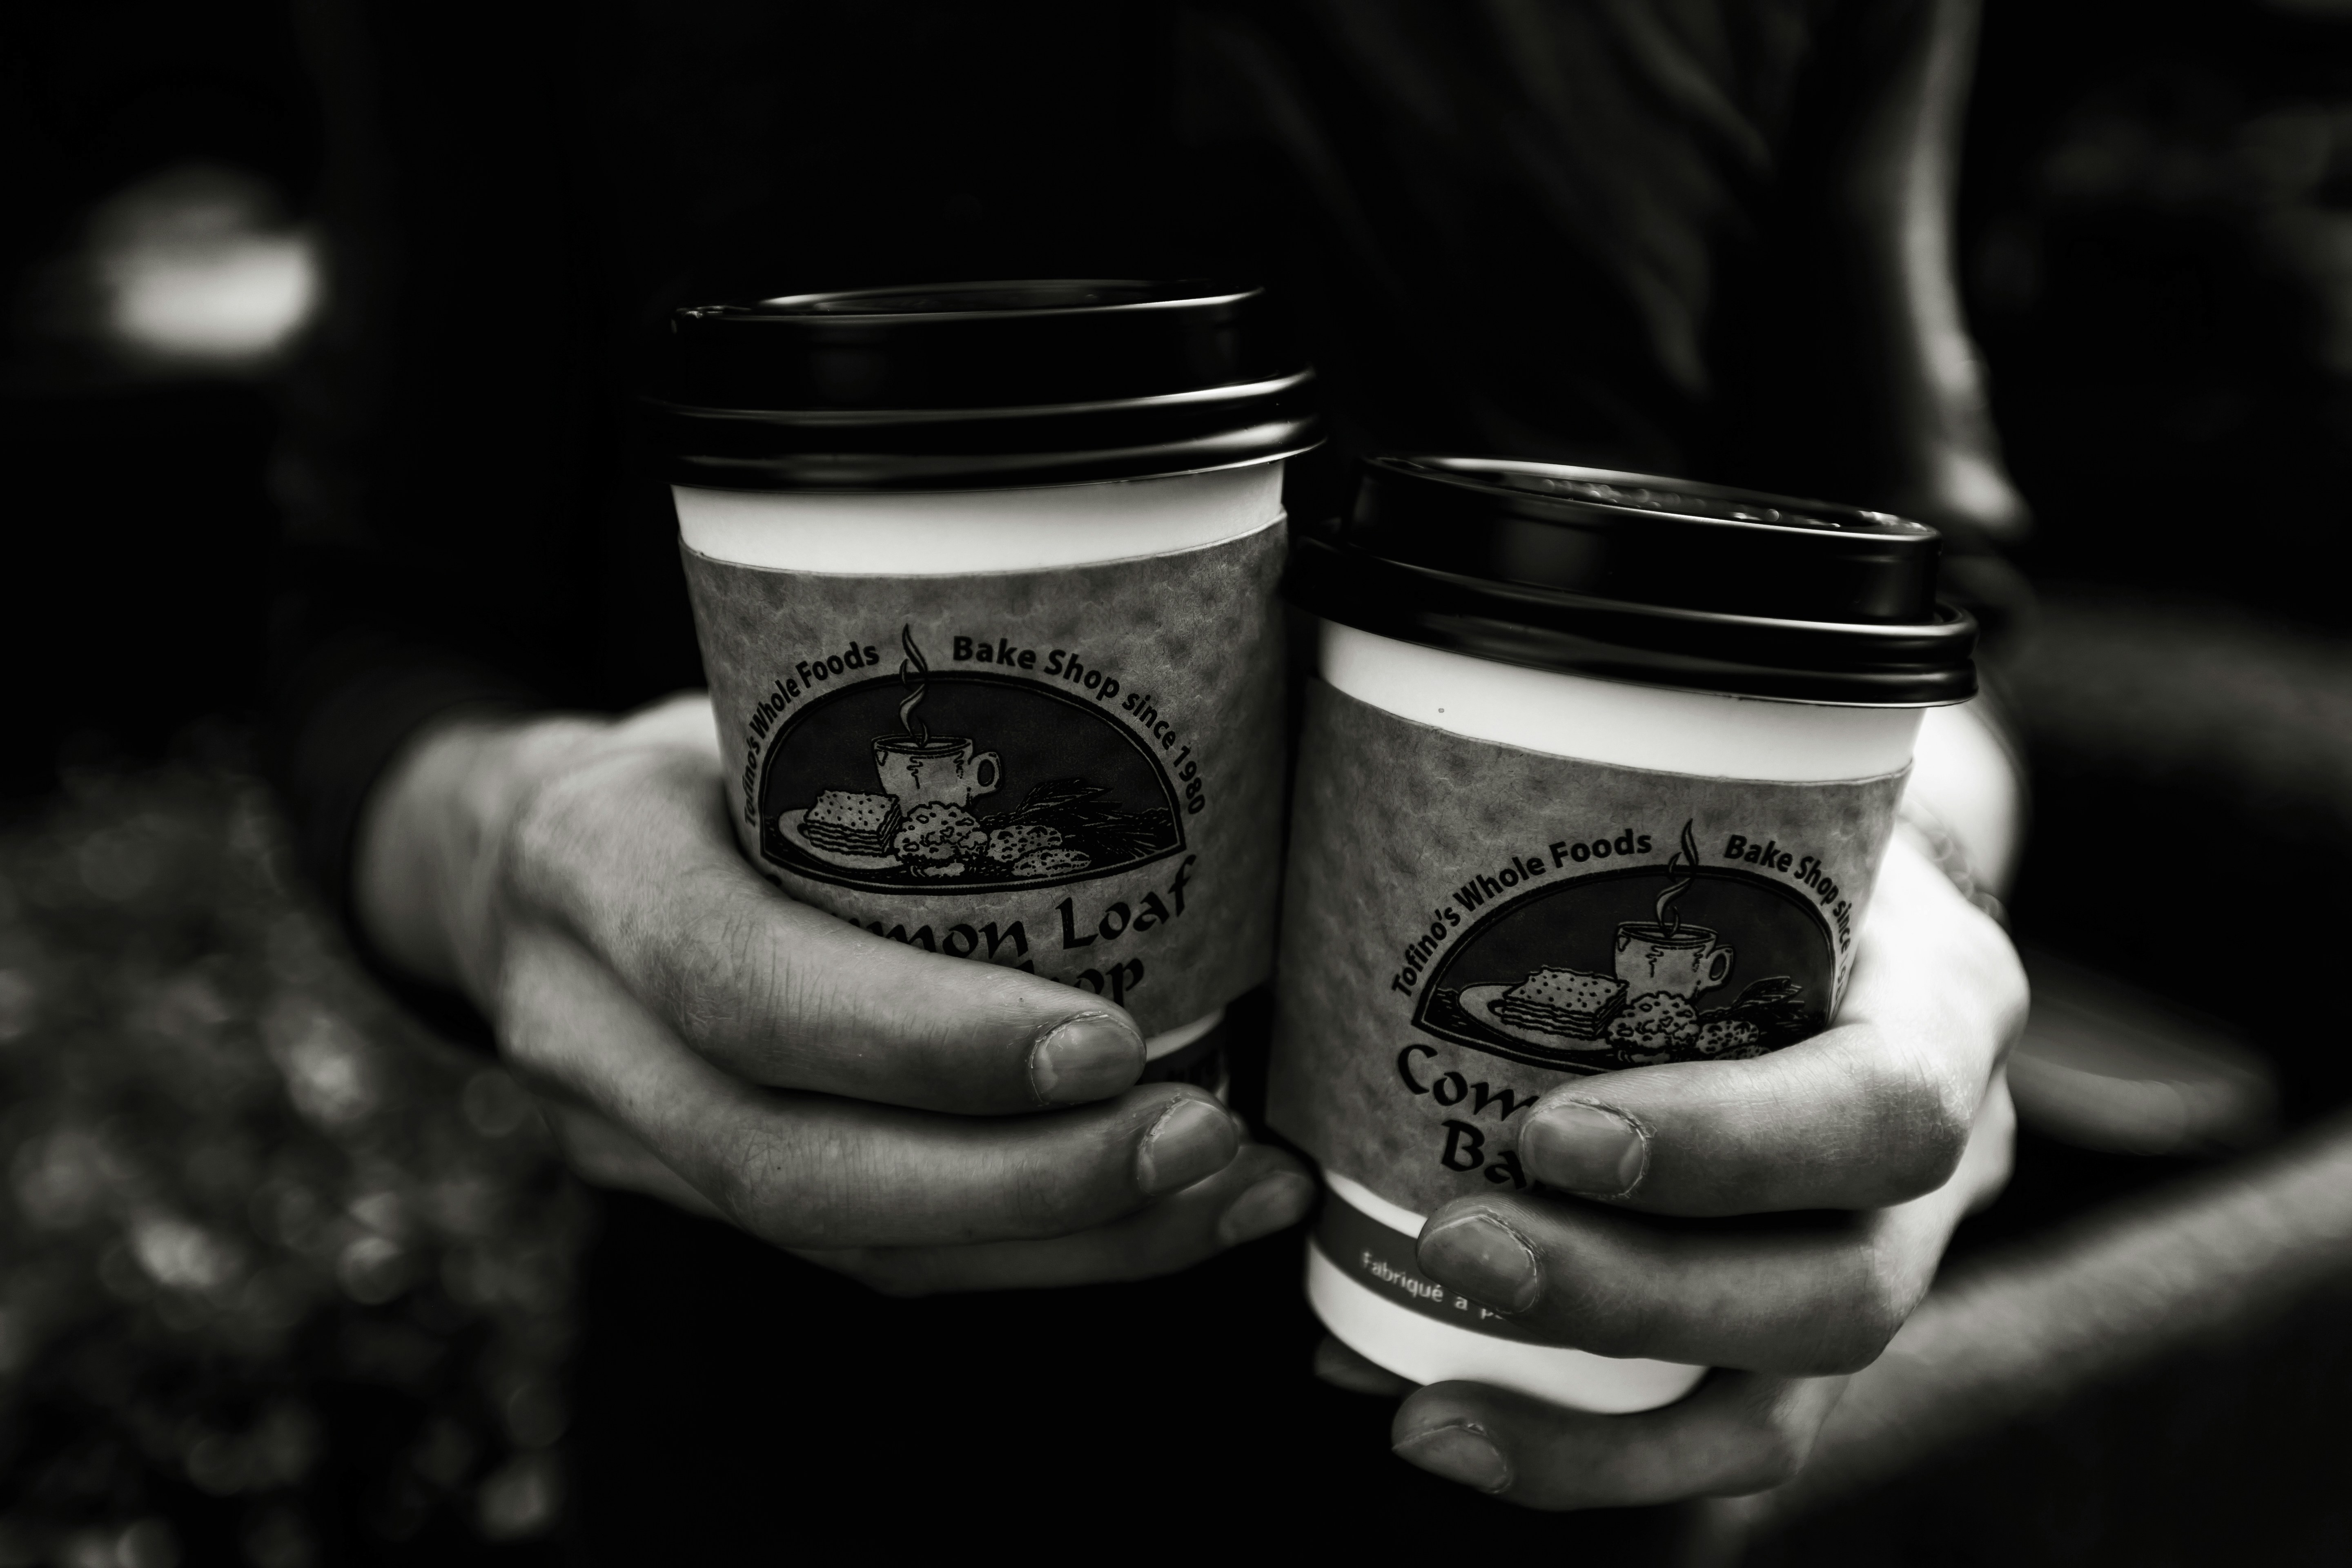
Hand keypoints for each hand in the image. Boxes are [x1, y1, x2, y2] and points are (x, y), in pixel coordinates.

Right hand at [354, 692, 1314, 1291]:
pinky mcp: (703, 1199)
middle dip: (1021, 1181)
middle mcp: (589, 1031)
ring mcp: (630, 1142)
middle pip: (794, 1167)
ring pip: (848, 1245)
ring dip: (1060, 1240)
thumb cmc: (678, 752)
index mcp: (593, 864)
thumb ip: (872, 733)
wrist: (514, 859)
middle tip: (1202, 1140)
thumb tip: (1156, 697)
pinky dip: (1032, 1248)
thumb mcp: (736, 699)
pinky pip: (871, 1255)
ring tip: (1224, 1194)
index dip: (922, 1040)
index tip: (1105, 1042)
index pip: (743, 984)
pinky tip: (1161, 1219)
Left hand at [1324, 835, 2024, 1506]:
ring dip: (1595, 1427)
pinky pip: (1725, 1431)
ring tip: (1426, 1413)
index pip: (1883, 1108)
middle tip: (1453, 1243)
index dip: (1727, 1146)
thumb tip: (1367, 810)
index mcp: (1944, 1004)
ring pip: (1783, 1399)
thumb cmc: (1757, 829)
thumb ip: (1607, 812)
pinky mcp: (1813, 1332)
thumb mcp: (1738, 799)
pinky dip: (1585, 1451)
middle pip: (1840, 1290)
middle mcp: (1950, 1159)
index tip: (1547, 1134)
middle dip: (1632, 1294)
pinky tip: (1441, 1423)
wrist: (1852, 887)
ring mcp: (1890, 1263)